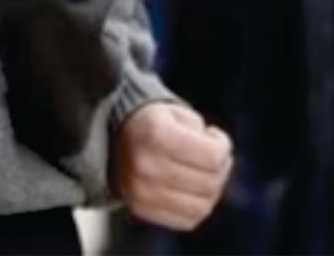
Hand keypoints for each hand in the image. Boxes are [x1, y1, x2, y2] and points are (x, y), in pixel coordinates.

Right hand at [115, 102, 233, 230]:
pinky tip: (192, 189)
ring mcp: (141, 190)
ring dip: (211, 190)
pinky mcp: (141, 208)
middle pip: (210, 182)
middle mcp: (145, 165)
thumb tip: (219, 161)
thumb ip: (201, 133)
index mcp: (155, 134)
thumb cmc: (152, 124)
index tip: (214, 136)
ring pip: (202, 205)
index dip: (222, 145)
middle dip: (220, 168)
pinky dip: (197, 206)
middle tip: (211, 156)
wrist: (111, 138)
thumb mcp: (176, 114)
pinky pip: (189, 220)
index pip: (212, 156)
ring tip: (203, 173)